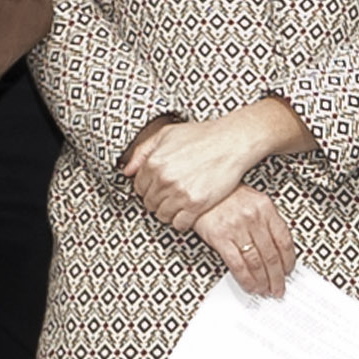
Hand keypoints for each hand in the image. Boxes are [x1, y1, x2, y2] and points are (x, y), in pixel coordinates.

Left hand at [124, 97, 312, 227]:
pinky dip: (182, 221)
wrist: (231, 142)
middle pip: (149, 203)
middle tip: (171, 194)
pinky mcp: (196, 204)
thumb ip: (142, 151)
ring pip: (162, 215)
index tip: (159, 186)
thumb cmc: (202, 136)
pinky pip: (180, 224)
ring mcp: (179, 193)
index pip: (139, 187)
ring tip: (180, 202)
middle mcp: (164, 179)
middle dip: (158, 200)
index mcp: (154, 163)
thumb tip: (127, 170)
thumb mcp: (166, 134)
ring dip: (169, 211)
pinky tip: (188, 210)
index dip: (149, 187)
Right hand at [194, 186, 295, 297]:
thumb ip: (267, 222)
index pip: (284, 240)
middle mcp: (253, 217)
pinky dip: (246, 279)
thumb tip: (278, 250)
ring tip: (265, 290)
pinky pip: (237, 264)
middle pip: (271, 255)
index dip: (289, 261)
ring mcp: (236, 228)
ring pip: (256, 262)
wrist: (201, 190)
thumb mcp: (253, 201)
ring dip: (263, 281)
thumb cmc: (227, 196)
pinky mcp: (220, 237)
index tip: (288, 271)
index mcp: (265, 208)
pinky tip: (250, 286)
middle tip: (278, 287)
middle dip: (277, 277)